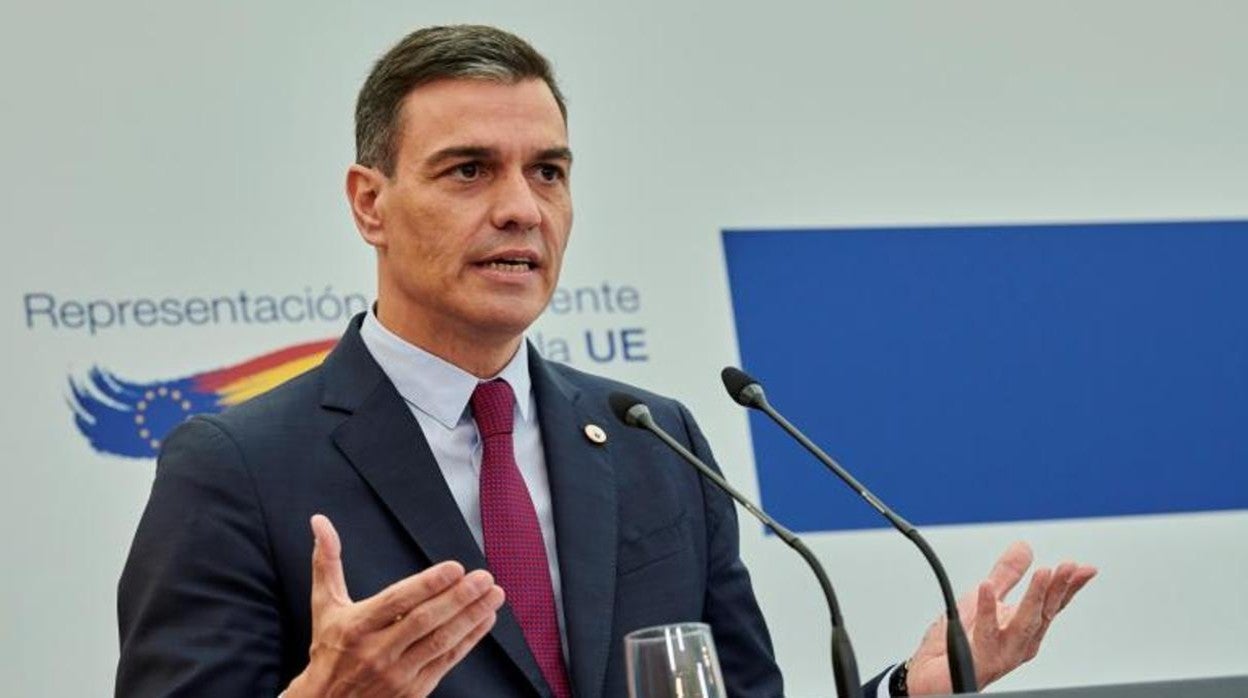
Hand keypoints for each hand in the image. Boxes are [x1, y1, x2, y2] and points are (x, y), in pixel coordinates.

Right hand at [284, 515, 505, 697]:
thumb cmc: (329, 649)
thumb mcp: (324, 606)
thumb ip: (327, 563)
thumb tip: (320, 521)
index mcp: (356, 626)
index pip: (398, 601)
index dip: (428, 584)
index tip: (456, 567)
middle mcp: (377, 651)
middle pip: (425, 621)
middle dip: (459, 598)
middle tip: (484, 577)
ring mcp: (397, 673)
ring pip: (441, 641)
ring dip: (472, 617)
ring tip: (494, 594)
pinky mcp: (413, 690)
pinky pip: (447, 661)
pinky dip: (470, 639)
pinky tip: (486, 619)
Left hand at [904, 541, 1096, 694]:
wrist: (934, 671)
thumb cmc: (961, 639)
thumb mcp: (985, 597)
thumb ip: (1006, 574)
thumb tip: (1024, 547)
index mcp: (1024, 627)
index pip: (1052, 605)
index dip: (1069, 587)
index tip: (1084, 568)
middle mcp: (1019, 642)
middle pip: (1043, 613)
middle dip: (1057, 589)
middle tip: (1067, 567)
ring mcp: (1002, 652)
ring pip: (1024, 624)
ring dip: (1034, 598)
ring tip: (1042, 573)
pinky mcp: (979, 658)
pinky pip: (985, 633)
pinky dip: (987, 609)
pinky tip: (987, 587)